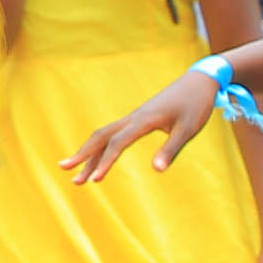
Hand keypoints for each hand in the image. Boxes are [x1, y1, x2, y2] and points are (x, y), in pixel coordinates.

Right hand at [63, 68, 217, 183]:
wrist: (198, 82)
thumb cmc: (195, 106)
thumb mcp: (188, 129)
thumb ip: (171, 149)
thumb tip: (157, 170)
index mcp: (144, 120)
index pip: (118, 143)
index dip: (105, 162)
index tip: (95, 181)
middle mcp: (133, 118)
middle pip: (100, 136)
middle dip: (82, 154)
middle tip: (64, 170)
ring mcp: (133, 118)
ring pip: (104, 135)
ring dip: (88, 153)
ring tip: (75, 173)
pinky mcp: (137, 119)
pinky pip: (112, 134)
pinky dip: (100, 147)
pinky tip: (96, 159)